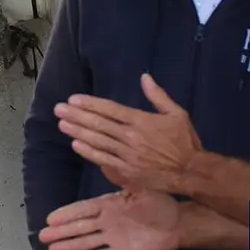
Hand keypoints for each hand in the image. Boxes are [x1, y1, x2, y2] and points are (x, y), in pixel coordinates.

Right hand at [39, 189, 180, 249]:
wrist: (177, 223)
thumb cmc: (160, 202)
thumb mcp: (140, 186)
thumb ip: (122, 177)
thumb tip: (106, 160)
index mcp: (109, 204)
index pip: (84, 209)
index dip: (67, 213)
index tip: (50, 217)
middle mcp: (107, 221)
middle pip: (80, 227)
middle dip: (62, 231)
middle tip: (42, 235)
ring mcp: (112, 237)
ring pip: (86, 242)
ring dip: (69, 245)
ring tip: (51, 249)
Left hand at [54, 73, 201, 193]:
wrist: (191, 172)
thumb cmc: (185, 142)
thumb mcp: (177, 114)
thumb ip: (158, 96)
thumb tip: (144, 77)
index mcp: (142, 121)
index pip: (111, 110)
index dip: (90, 104)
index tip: (73, 99)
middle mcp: (132, 137)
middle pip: (99, 124)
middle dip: (77, 116)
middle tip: (59, 109)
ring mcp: (127, 155)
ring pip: (98, 141)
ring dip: (78, 132)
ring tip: (62, 124)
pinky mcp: (127, 171)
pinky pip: (104, 160)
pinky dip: (89, 152)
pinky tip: (76, 144)